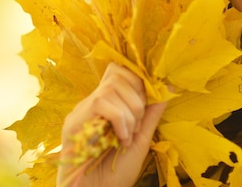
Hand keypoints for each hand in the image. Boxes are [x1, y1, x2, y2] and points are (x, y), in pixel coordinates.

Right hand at [57, 62, 166, 186]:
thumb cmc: (116, 172)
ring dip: (129, 113)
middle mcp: (92, 103)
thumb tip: (167, 87)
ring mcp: (82, 111)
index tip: (148, 104)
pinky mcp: (74, 122)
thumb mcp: (141, 138)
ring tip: (128, 136)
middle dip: (137, 97)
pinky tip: (120, 139)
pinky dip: (119, 120)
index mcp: (107, 104)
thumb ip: (151, 113)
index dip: (139, 80)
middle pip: (118, 73)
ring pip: (112, 88)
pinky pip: (102, 104)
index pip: (121, 70)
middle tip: (137, 125)